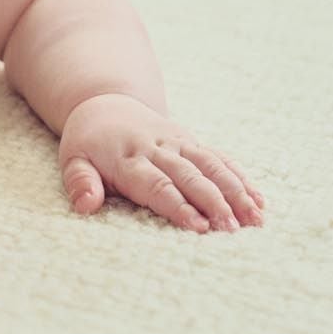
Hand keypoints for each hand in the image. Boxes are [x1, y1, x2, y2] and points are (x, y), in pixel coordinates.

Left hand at [59, 93, 265, 231]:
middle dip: (212, 202)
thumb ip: (80, 182)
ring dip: (235, 192)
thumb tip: (86, 206)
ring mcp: (178, 143)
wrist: (105, 104)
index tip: (197, 226)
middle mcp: (158, 149)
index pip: (155, 184)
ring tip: (255, 220)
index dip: (177, 205)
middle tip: (231, 229)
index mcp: (128, 157)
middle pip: (189, 177)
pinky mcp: (192, 142)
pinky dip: (240, 179)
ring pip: (211, 166)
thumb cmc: (89, 143)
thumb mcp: (73, 159)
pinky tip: (259, 202)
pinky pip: (220, 158)